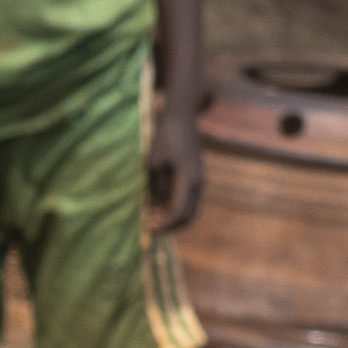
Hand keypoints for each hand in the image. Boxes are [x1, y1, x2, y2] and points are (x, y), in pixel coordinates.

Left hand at [149, 115, 206, 236]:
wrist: (183, 118)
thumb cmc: (166, 137)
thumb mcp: (154, 162)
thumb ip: (155, 187)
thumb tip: (155, 206)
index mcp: (189, 180)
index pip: (179, 212)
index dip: (164, 224)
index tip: (148, 228)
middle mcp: (198, 184)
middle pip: (188, 216)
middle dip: (170, 226)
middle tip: (151, 227)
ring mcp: (199, 181)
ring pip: (189, 210)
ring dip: (173, 218)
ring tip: (153, 217)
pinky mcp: (195, 178)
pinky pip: (188, 200)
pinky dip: (175, 207)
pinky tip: (159, 206)